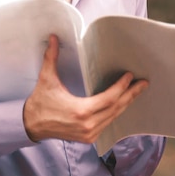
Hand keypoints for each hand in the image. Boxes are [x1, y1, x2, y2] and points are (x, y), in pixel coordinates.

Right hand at [23, 34, 147, 142]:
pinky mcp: (88, 138)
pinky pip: (108, 123)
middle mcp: (88, 125)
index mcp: (80, 111)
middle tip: (143, 83)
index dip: (121, 87)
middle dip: (131, 95)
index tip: (130, 76)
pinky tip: (123, 103)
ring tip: (137, 91)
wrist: (31, 125)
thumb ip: (51, 58)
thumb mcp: (46, 79)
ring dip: (126, 103)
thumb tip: (54, 38)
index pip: (109, 99)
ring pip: (114, 117)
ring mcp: (89, 134)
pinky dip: (116, 112)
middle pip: (117, 108)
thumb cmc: (40, 102)